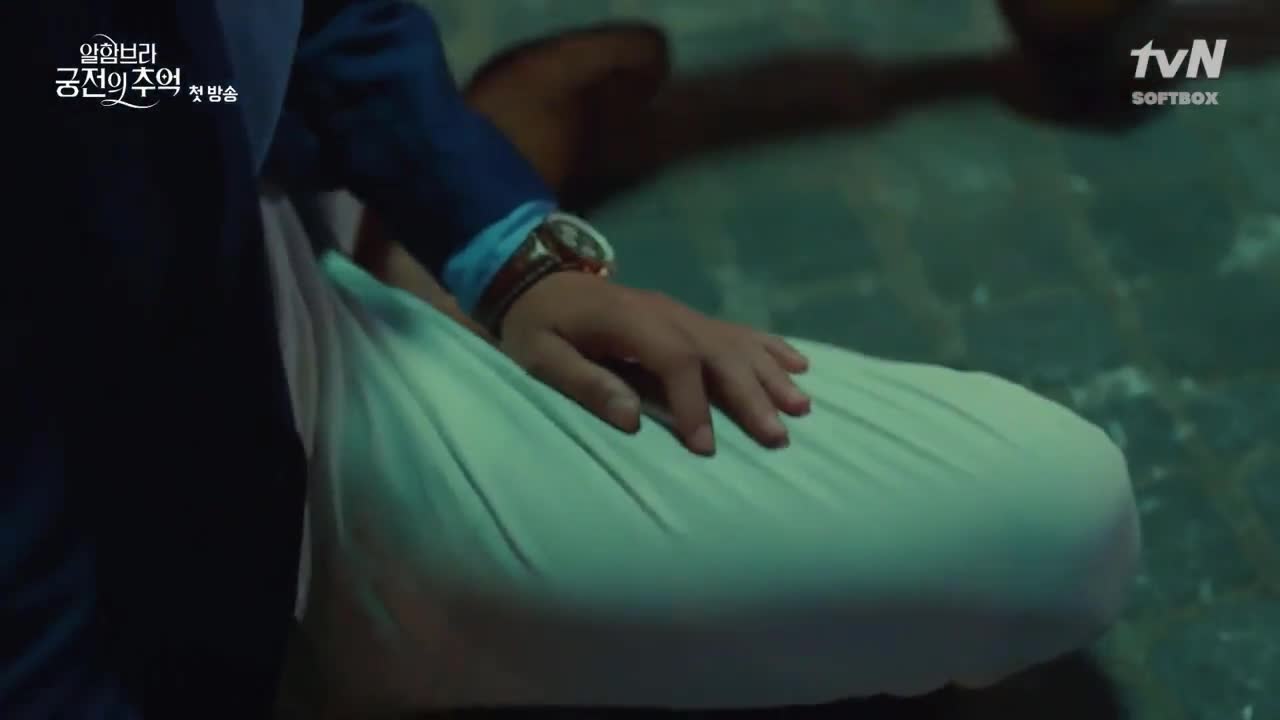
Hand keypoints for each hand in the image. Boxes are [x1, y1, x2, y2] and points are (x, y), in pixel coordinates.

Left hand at [498, 271, 810, 454]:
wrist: (537, 279)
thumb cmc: (537, 325)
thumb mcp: (541, 356)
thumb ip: (584, 383)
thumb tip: (631, 418)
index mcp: (629, 321)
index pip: (674, 362)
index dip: (692, 404)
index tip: (704, 445)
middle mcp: (666, 313)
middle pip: (717, 353)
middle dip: (750, 395)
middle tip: (777, 436)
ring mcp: (680, 312)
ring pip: (736, 342)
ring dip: (770, 375)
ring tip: (801, 406)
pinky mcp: (686, 316)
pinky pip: (736, 330)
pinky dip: (769, 347)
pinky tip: (798, 364)